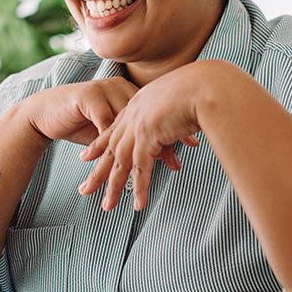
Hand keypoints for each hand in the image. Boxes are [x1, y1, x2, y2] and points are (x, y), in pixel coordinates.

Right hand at [20, 79, 184, 171]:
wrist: (46, 112)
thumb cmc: (80, 122)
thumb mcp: (111, 129)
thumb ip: (134, 136)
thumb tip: (164, 152)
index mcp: (129, 92)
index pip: (156, 111)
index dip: (173, 129)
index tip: (191, 145)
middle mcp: (119, 88)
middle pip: (146, 116)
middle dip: (163, 140)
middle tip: (178, 160)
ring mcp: (104, 90)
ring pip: (128, 122)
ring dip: (141, 146)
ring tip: (153, 165)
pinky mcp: (88, 98)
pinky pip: (105, 123)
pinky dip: (115, 143)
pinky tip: (123, 158)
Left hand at [78, 64, 203, 210]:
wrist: (207, 85)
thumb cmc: (203, 89)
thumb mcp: (180, 99)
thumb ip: (173, 113)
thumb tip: (179, 125)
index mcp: (139, 103)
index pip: (115, 128)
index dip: (100, 144)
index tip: (87, 156)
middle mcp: (134, 113)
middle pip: (111, 147)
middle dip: (98, 171)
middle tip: (85, 189)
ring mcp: (139, 125)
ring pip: (121, 161)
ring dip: (114, 186)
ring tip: (107, 207)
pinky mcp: (148, 135)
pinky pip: (142, 167)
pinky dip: (140, 187)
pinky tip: (138, 204)